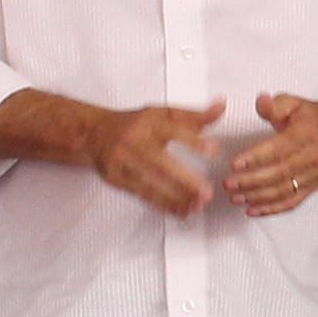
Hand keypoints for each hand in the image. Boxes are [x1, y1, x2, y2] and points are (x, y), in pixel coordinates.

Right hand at [82, 101, 217, 216]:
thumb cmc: (135, 123)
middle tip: (207, 192)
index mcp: (150, 122)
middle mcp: (135, 141)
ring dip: (176, 196)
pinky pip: (142, 194)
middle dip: (185, 179)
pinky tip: (181, 211)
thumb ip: (195, 115)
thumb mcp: (164, 113)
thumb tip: (222, 105)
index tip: (214, 149)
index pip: (173, 129)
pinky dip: (163, 204)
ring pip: (151, 182)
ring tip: (198, 205)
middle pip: (161, 162)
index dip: (193, 139)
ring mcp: (124, 161)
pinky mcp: (117, 178)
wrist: (95, 133)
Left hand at [227, 90, 317, 215]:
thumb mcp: (292, 103)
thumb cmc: (308, 118)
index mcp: (304, 134)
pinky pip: (291, 202)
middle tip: (229, 183)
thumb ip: (274, 104)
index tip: (235, 163)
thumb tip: (262, 101)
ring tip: (235, 197)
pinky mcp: (311, 187)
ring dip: (257, 197)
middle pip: (280, 173)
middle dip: (251, 181)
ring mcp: (312, 175)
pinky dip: (271, 209)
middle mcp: (310, 157)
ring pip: (284, 190)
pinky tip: (252, 209)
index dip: (256, 157)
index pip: (279, 148)